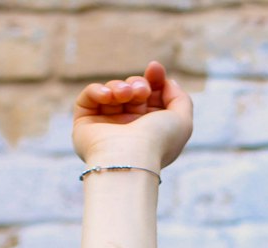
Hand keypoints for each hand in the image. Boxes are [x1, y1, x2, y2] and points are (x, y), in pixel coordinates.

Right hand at [73, 60, 192, 170]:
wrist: (131, 159)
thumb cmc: (158, 142)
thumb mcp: (182, 120)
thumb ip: (180, 98)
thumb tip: (166, 82)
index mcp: (150, 129)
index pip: (150, 96)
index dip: (154, 79)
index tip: (155, 69)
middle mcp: (128, 128)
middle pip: (132, 90)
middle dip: (138, 83)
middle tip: (141, 91)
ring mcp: (106, 126)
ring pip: (112, 91)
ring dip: (120, 87)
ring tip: (126, 95)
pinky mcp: (85, 124)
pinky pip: (88, 96)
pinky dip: (98, 90)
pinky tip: (108, 96)